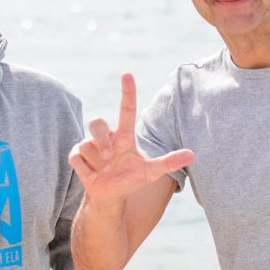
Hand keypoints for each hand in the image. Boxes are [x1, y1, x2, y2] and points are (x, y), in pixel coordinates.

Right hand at [68, 73, 193, 199]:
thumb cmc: (131, 179)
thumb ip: (169, 162)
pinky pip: (77, 157)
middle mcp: (107, 136)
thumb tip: (193, 154)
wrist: (110, 195)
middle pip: (96, 122)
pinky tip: (93, 175)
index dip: (127, 92)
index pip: (126, 108)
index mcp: (124, 136)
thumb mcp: (151, 172)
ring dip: (96, 161)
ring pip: (87, 144)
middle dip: (101, 141)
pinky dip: (86, 170)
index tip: (127, 74)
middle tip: (110, 158)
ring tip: (103, 170)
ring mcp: (90, 145)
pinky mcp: (77, 156)